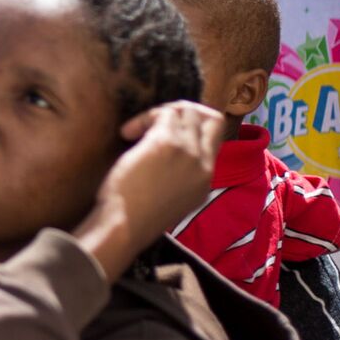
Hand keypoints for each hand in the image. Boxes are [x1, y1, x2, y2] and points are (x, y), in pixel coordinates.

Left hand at [76, 100, 222, 278]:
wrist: (123, 228)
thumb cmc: (134, 218)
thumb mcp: (171, 199)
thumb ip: (180, 176)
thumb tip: (170, 155)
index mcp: (206, 181)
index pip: (216, 138)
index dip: (194, 126)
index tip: (168, 129)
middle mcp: (204, 164)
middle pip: (210, 118)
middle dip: (184, 111)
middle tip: (156, 121)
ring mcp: (188, 152)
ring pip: (187, 111)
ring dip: (160, 114)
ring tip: (136, 131)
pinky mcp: (167, 143)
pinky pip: (162, 114)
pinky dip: (142, 119)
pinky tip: (126, 134)